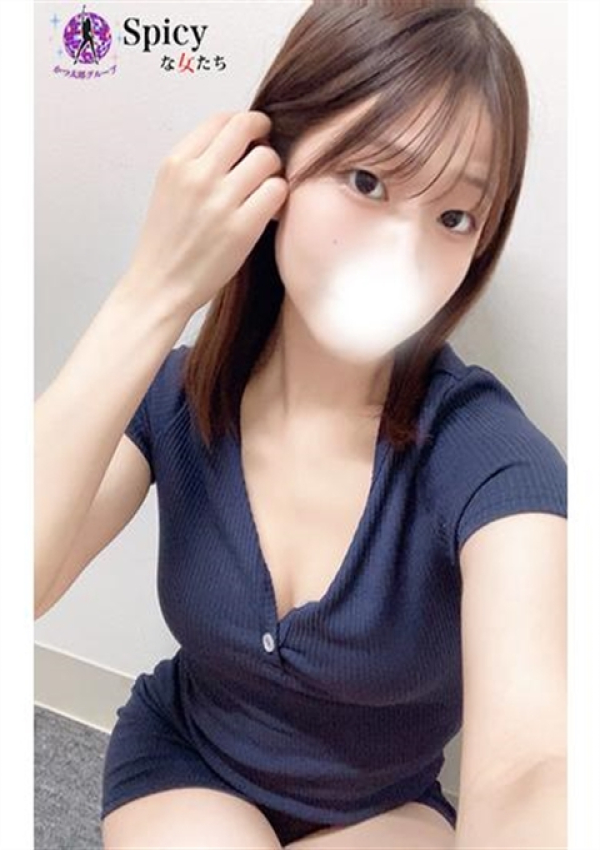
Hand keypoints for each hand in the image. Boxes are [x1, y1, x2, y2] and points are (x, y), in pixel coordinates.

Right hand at [125, 110, 288, 313]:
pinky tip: (268, 211)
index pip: (221, 119)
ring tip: (265, 189)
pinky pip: (277, 191)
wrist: (160, 286)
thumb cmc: (168, 242)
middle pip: (247, 127)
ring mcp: (220, 201)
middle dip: (264, 136)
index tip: (249, 140)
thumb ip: (198, 163)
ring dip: (273, 171)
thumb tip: (239, 140)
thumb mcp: (170, 189)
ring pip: (268, 158)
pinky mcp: (242, 228)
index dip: (243, 125)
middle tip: (266, 157)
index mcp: (177, 162)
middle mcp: (197, 175)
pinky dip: (279, 197)